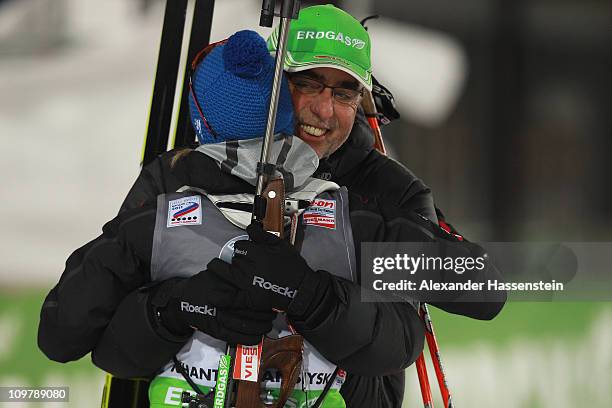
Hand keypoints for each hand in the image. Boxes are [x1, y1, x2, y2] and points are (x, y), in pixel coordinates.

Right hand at [151, 275, 275, 344]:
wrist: (182, 300)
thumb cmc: (203, 285)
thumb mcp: (219, 274)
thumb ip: (235, 275)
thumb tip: (256, 273)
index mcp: (227, 288)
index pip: (252, 296)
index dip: (265, 300)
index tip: (272, 300)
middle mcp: (224, 303)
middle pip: (253, 311)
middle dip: (266, 314)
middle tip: (273, 313)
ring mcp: (220, 319)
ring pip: (247, 326)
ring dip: (261, 327)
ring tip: (268, 324)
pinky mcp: (216, 331)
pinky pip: (238, 338)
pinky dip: (251, 338)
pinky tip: (258, 336)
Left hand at [208, 223, 314, 311]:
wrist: (300, 289)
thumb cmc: (294, 268)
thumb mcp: (282, 246)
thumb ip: (263, 236)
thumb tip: (250, 228)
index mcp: (258, 254)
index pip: (241, 246)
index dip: (243, 247)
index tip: (246, 250)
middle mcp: (250, 268)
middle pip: (234, 258)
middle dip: (238, 258)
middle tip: (243, 261)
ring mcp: (248, 284)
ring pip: (228, 272)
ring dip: (224, 269)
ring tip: (220, 268)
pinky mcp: (249, 298)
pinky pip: (230, 296)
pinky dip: (221, 295)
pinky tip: (215, 293)